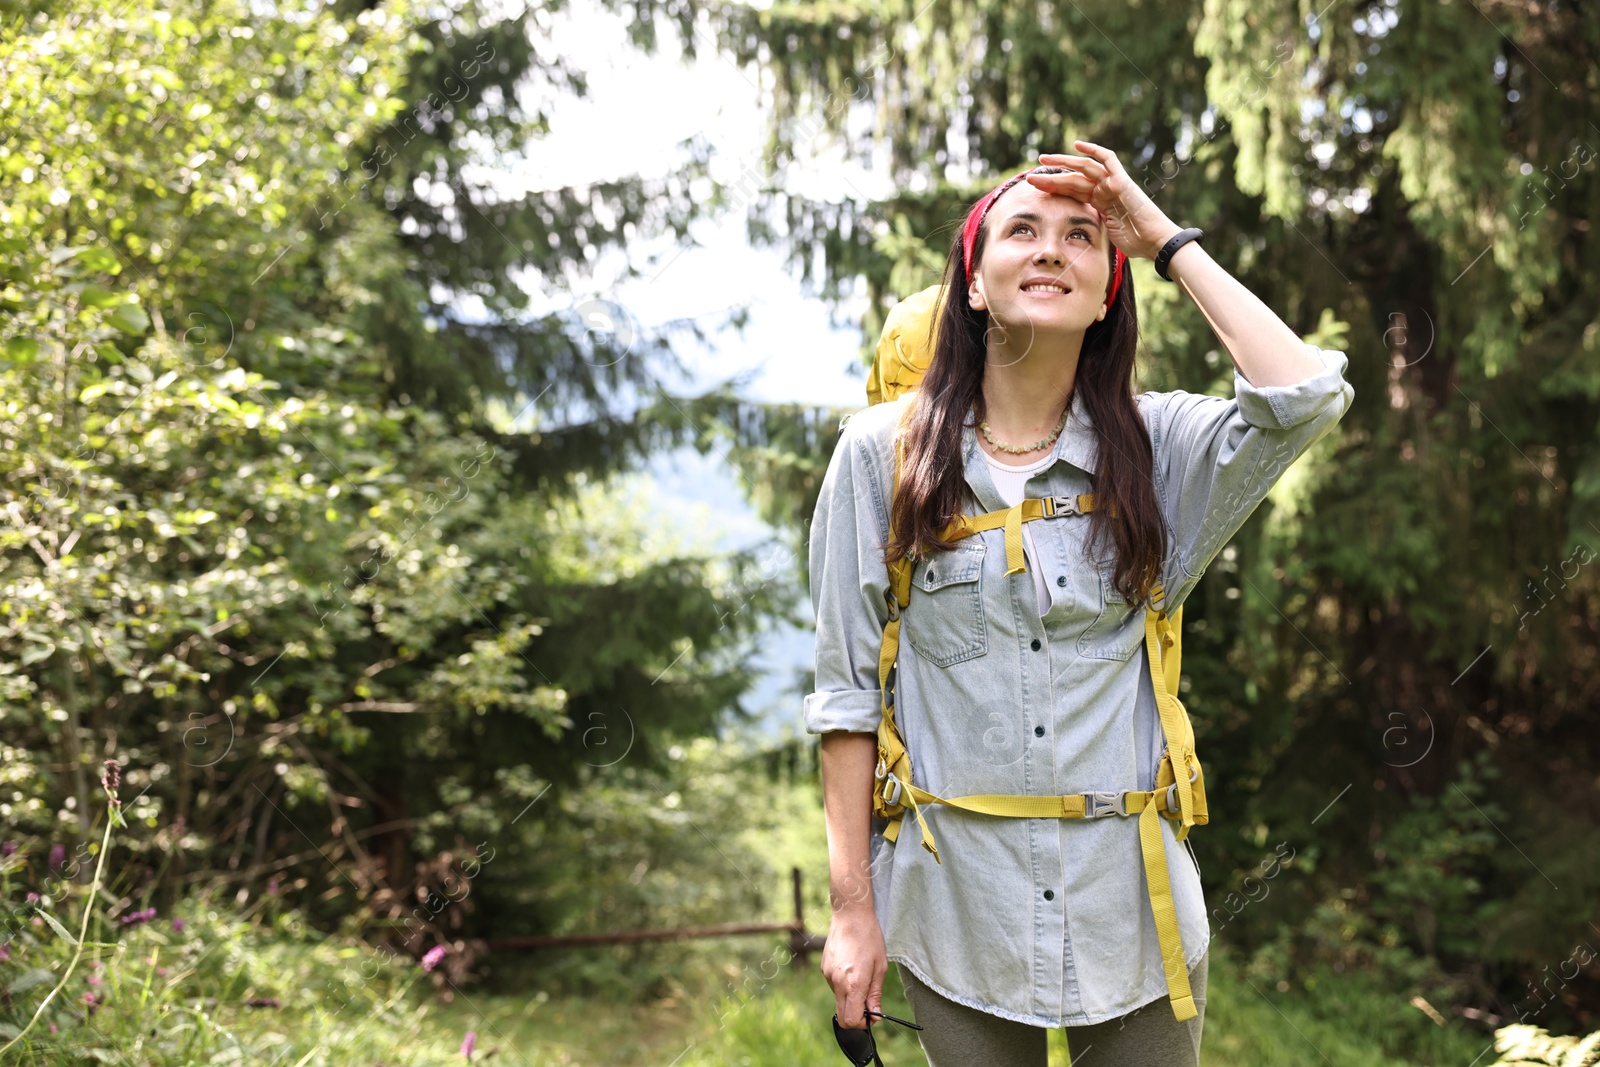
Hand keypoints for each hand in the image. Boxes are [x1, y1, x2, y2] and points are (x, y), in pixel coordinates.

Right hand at [821, 909, 887, 1029]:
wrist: (850, 914)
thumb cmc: (869, 938)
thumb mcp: (880, 967)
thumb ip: (875, 994)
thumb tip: (874, 1015)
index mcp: (854, 984)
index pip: (852, 1020)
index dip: (863, 1023)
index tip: (872, 1015)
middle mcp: (837, 982)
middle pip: (842, 1016)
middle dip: (855, 1016)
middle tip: (867, 1004)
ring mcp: (828, 975)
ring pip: (839, 999)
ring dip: (850, 997)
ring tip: (861, 974)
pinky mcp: (823, 968)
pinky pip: (833, 985)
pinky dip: (843, 984)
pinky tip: (851, 966)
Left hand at [1027, 141, 1183, 261]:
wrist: (1153, 241)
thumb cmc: (1134, 242)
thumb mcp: (1104, 234)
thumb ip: (1091, 227)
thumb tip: (1073, 239)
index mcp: (1099, 203)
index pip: (1072, 192)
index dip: (1053, 189)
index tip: (1035, 188)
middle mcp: (1104, 190)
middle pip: (1073, 180)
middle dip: (1051, 177)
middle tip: (1030, 176)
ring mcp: (1113, 184)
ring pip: (1083, 169)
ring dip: (1063, 164)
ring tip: (1043, 160)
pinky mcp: (1122, 181)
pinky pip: (1107, 159)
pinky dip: (1093, 150)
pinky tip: (1077, 144)